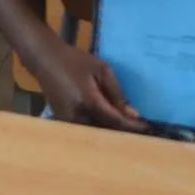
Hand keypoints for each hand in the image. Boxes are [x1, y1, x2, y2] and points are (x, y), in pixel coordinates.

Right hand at [30, 48, 145, 132]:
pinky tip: (110, 126)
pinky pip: (87, 131)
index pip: (116, 121)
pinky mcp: (64, 122)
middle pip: (107, 132)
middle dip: (125, 133)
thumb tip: (133, 114)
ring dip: (112, 134)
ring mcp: (69, 122)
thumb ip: (117, 92)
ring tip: (130, 131)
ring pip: (96, 135)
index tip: (150, 128)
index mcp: (89, 102)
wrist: (44, 59)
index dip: (134, 126)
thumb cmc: (74, 60)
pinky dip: (100, 130)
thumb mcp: (101, 69)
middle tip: (144, 133)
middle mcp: (78, 117)